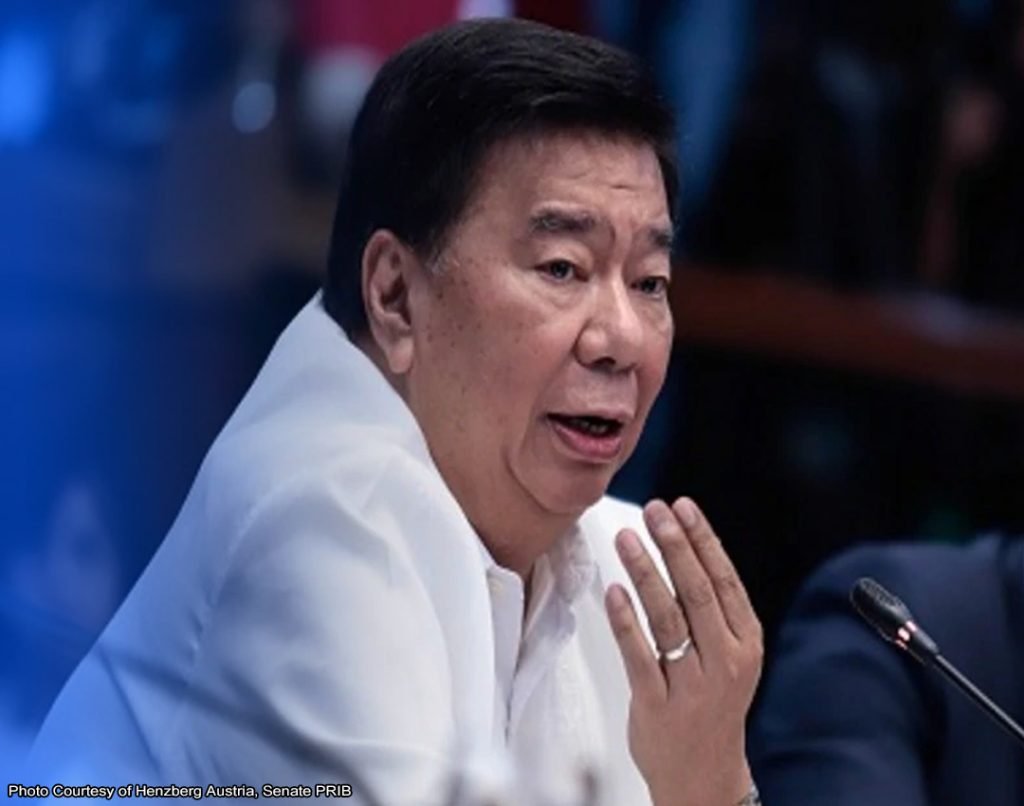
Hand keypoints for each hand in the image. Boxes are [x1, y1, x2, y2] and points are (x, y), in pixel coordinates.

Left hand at [605, 498, 761, 805]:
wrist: (704, 776)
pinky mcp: (657, 704)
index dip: (703, 540)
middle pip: (697, 592)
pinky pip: (639, 655)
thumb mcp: (730, 657)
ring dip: (645, 572)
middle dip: (675, 545)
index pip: (725, 581)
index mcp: (745, 644)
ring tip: (626, 538)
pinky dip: (625, 620)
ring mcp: (691, 685)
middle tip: (654, 510)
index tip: (682, 507)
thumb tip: (687, 545)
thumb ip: (713, 610)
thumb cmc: (712, 705)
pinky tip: (612, 591)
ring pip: (668, 618)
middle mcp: (724, 661)